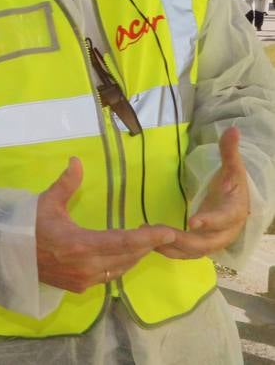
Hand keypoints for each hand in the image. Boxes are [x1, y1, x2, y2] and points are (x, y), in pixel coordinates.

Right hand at [36, 157, 176, 292]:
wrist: (10, 256)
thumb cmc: (30, 226)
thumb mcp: (48, 202)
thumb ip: (67, 183)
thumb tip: (77, 160)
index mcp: (81, 244)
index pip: (124, 242)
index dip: (148, 238)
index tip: (167, 232)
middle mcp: (87, 266)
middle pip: (128, 257)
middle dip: (146, 246)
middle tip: (161, 233)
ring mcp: (85, 279)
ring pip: (121, 269)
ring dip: (135, 255)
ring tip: (145, 241)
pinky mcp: (81, 287)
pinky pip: (110, 276)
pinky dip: (121, 264)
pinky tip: (124, 253)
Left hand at [157, 126, 249, 259]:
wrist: (238, 205)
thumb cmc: (233, 185)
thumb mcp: (233, 168)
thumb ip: (229, 151)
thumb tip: (233, 129)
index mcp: (233, 213)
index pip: (224, 219)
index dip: (210, 221)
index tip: (193, 221)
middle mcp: (224, 233)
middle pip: (204, 243)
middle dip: (180, 239)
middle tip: (155, 231)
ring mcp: (212, 242)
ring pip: (192, 251)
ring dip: (169, 247)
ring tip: (145, 235)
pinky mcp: (201, 245)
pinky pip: (185, 252)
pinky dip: (168, 249)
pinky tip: (149, 240)